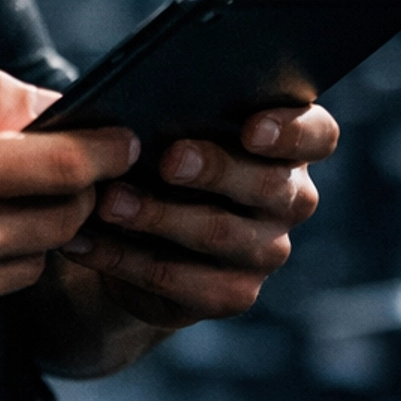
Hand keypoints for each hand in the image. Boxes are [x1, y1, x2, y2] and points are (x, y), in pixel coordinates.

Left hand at [57, 103, 337, 330]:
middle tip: (167, 160)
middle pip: (269, 185)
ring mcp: (265, 250)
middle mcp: (289, 198)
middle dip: (214, 170)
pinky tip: (84, 240)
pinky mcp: (231, 294)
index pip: (317, 134)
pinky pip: (181, 281)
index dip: (291, 132)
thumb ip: (173, 110)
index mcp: (285, 145)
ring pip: (220, 234)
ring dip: (157, 216)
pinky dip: (125, 259)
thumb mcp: (166, 124)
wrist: (137, 229)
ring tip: (108, 202)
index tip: (251, 128)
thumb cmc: (155, 153)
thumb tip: (138, 106)